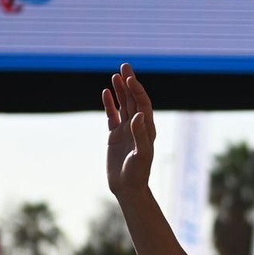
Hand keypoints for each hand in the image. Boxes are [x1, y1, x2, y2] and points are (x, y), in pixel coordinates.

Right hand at [103, 64, 156, 195]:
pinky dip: (110, 104)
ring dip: (120, 90)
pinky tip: (106, 93)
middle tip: (124, 66)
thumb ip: (140, 135)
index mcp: (147, 129)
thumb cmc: (137, 173)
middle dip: (130, 83)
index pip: (143, 104)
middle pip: (134, 100)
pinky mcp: (115, 136)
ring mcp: (126, 130)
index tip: (130, 78)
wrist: (127, 188)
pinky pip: (112, 116)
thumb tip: (138, 116)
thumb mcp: (141, 155)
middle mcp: (138, 126)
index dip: (137, 90)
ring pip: (123, 105)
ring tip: (115, 75)